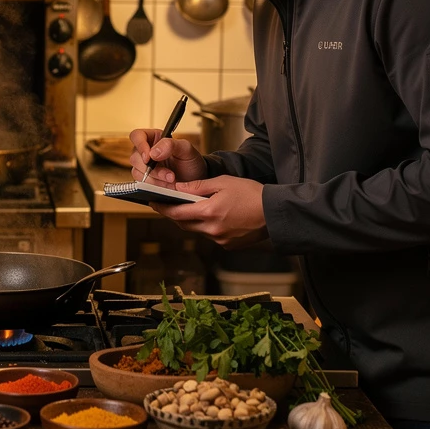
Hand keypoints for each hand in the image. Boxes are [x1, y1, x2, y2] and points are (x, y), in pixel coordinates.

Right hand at [129, 127, 206, 184]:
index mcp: (154, 138)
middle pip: (135, 157)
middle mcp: (146, 151)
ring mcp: (144, 166)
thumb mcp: (186, 149)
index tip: (149, 157)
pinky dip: (155, 186)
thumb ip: (170, 145)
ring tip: (172, 181)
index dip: (139, 145)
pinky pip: (143, 184)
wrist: (195, 180)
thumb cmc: (191, 162)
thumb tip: (152, 153)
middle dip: (153, 169)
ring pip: (137, 172)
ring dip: (155, 179)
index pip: (137, 136)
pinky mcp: (146, 180)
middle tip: (170, 175)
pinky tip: (167, 186)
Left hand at [153, 175, 267, 248]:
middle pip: (184, 224)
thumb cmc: (252, 194)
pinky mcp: (229, 246)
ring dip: (192, 220)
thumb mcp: (223, 182)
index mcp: (208, 212)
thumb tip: (178, 188)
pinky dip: (207, 226)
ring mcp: (220, 240)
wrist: (276, 213)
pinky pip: (210, 236)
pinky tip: (213, 216)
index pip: (176, 213)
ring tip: (192, 207)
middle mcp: (212, 230)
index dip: (162, 208)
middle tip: (168, 204)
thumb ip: (198, 186)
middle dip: (175, 214)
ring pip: (197, 230)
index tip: (153, 202)